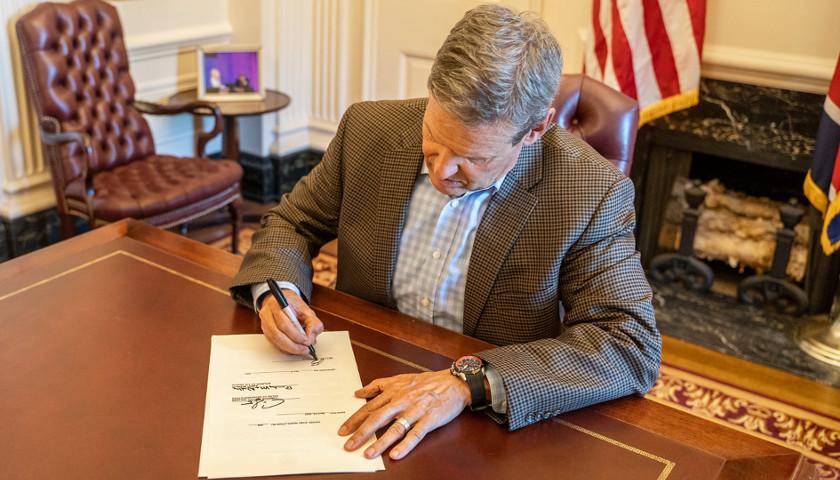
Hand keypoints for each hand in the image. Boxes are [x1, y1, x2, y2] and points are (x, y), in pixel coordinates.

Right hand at [258, 289, 323, 355]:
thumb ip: (313, 322)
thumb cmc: (294, 306)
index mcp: (277, 303)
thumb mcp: (307, 310)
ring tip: (301, 350)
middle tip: (305, 349)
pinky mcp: (265, 332)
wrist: (282, 302)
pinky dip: (285, 348)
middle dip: (293, 345)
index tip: (307, 341)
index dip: (296, 335)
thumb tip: (310, 338)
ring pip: (274, 340)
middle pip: (277, 333)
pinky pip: (274, 343)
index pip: (284, 322)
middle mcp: (267, 313)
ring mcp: (264, 323)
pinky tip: (294, 349)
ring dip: (289, 348)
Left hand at [338, 370, 469, 459]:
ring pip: (395, 428)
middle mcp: (403, 401)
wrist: (454, 382)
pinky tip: (395, 454)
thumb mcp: (401, 378)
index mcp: (394, 391)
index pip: (370, 407)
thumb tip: (359, 392)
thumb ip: (379, 385)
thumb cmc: (428, 381)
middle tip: (349, 445)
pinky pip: (416, 434)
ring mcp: (416, 410)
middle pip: (378, 418)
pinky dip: (406, 445)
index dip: (355, 419)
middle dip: (361, 433)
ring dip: (381, 442)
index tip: (342, 431)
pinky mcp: (430, 419)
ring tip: (368, 454)